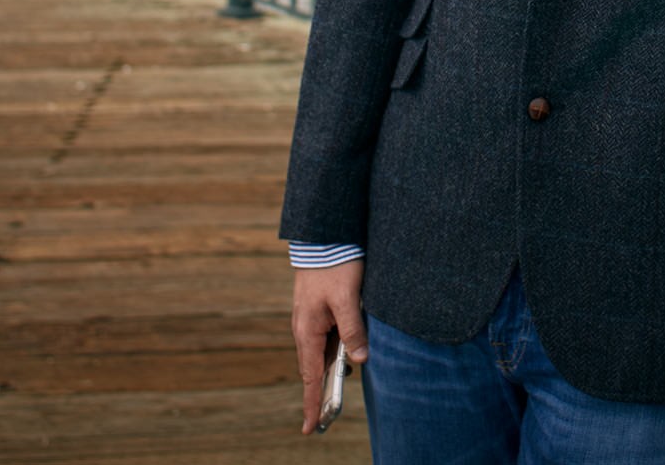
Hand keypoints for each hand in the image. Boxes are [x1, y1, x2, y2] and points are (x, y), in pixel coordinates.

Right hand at [292, 261, 367, 434]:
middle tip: (324, 419)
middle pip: (314, 368)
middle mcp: (305, 328)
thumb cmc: (335, 266)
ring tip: (337, 392)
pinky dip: (334, 352)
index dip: (312, 403)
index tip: (310, 428)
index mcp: (308, 330)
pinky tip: (347, 355)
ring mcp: (311, 319)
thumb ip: (353, 330)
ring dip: (329, 371)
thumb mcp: (347, 299)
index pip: (310, 376)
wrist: (325, 236)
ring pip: (322, 353)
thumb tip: (359, 361)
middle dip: (319, 393)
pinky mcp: (319, 310)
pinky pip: (326, 339)